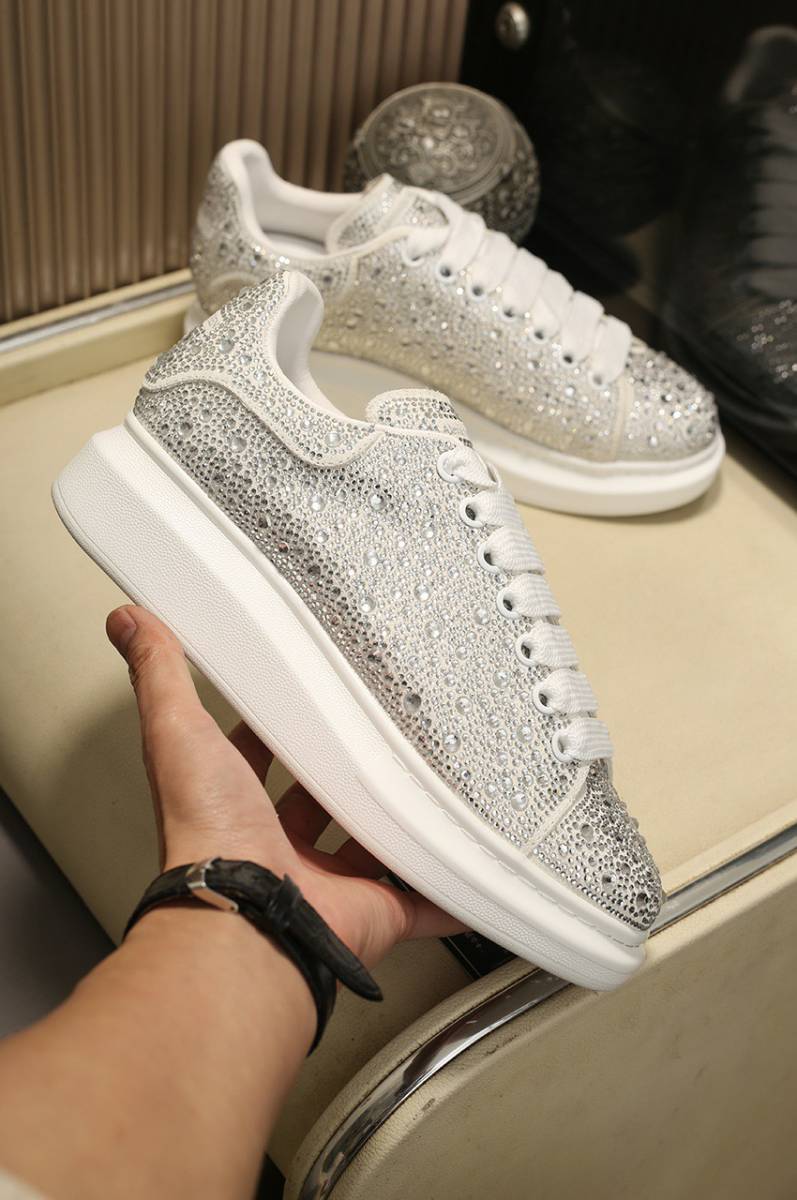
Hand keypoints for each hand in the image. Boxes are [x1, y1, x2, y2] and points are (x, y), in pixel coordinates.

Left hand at [107, 605, 463, 967]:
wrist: (247, 919)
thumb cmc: (208, 835)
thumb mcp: (178, 733)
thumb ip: (160, 676)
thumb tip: (128, 623)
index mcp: (236, 807)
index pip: (257, 760)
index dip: (275, 731)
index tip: (300, 704)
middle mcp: (279, 849)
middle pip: (320, 806)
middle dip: (345, 777)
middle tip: (375, 742)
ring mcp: (327, 884)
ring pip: (370, 850)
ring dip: (395, 826)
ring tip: (427, 791)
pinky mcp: (371, 912)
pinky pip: (417, 901)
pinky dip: (444, 893)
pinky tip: (463, 874)